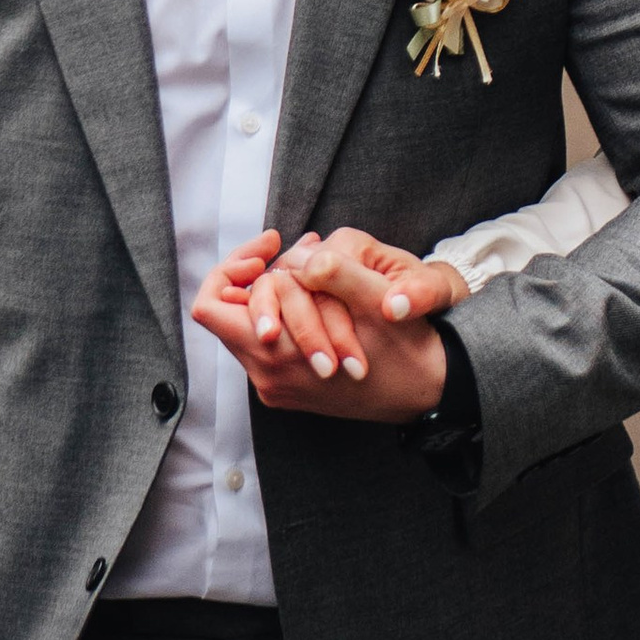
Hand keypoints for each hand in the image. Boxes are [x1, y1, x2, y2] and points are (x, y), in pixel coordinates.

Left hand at [191, 227, 471, 421]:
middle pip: (226, 314)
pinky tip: (319, 296)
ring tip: (311, 269)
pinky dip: (285, 314)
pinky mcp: (290, 387)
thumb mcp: (376, 301)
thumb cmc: (405, 347)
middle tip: (288, 248)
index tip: (270, 248)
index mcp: (276, 356)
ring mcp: (276, 385)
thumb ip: (334, 274)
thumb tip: (299, 256)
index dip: (231, 268)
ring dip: (274, 294)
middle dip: (256, 275)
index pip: (210, 307)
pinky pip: (268, 342)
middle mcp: (266, 376)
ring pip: (248, 326)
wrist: (429, 391)